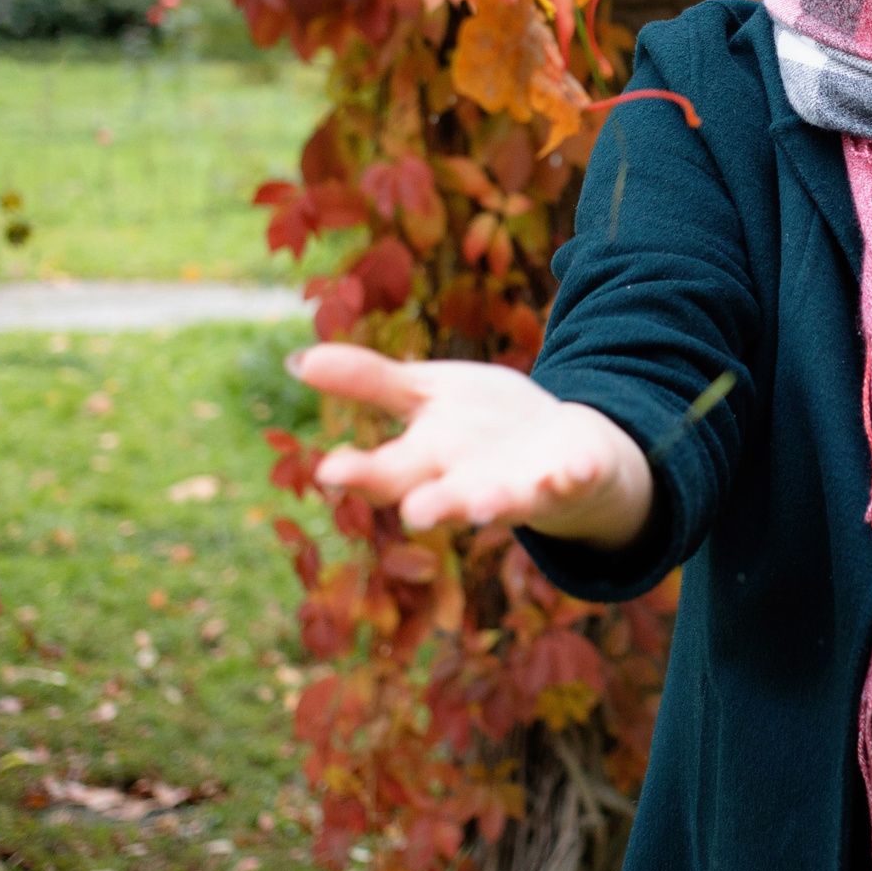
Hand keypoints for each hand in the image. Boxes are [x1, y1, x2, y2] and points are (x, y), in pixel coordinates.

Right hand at [287, 344, 653, 548]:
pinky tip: (572, 470)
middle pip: (444, 501)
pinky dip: (573, 477)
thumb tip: (297, 359)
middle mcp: (470, 485)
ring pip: (505, 503)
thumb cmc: (480, 423)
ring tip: (484, 506)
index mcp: (429, 462)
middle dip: (432, 505)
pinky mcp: (572, 478)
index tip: (332, 470)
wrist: (561, 444)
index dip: (359, 475)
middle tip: (416, 511)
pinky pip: (574, 482)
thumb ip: (369, 382)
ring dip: (494, 504)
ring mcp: (523, 486)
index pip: (386, 474)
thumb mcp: (425, 394)